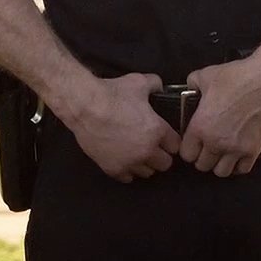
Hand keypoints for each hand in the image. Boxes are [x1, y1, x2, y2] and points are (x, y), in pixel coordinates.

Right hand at [60, 72, 181, 182]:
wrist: (84, 106)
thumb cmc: (112, 93)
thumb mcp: (139, 82)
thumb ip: (155, 85)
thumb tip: (160, 87)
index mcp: (157, 131)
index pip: (176, 145)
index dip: (171, 140)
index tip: (165, 136)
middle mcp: (146, 150)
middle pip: (165, 164)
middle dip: (162, 154)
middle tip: (153, 145)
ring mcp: (129, 162)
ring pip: (147, 173)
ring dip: (145, 163)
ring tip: (138, 152)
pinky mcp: (113, 169)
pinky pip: (128, 178)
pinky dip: (128, 170)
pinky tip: (125, 159)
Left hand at [181, 55, 260, 176]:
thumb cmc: (238, 77)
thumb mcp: (206, 75)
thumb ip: (192, 85)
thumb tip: (190, 89)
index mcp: (200, 127)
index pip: (186, 154)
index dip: (188, 149)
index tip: (193, 145)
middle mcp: (216, 141)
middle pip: (202, 165)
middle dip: (203, 158)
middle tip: (207, 149)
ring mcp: (235, 148)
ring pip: (221, 172)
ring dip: (220, 164)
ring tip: (222, 154)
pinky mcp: (253, 149)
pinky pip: (242, 169)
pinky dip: (239, 165)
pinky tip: (238, 155)